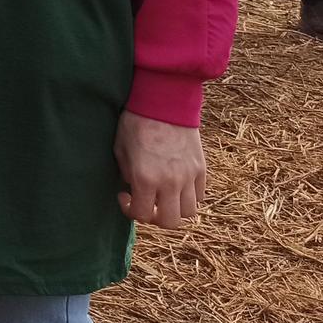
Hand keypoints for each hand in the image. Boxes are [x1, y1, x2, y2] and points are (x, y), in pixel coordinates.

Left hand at [114, 111, 205, 229]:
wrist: (163, 101)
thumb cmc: (135, 122)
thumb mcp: (120, 149)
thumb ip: (127, 175)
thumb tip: (133, 190)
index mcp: (145, 178)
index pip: (142, 215)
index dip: (130, 210)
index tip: (124, 196)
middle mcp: (170, 182)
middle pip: (170, 222)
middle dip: (155, 218)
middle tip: (146, 203)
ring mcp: (189, 176)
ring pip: (190, 212)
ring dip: (175, 209)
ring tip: (163, 196)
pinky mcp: (202, 168)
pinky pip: (200, 195)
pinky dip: (189, 196)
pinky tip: (176, 184)